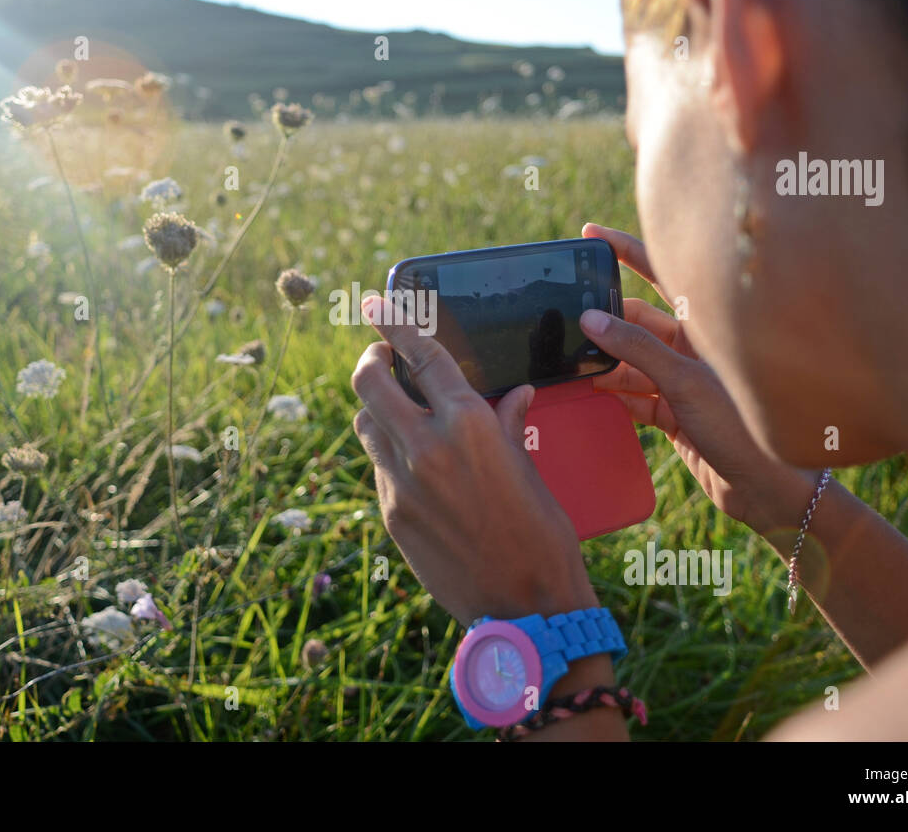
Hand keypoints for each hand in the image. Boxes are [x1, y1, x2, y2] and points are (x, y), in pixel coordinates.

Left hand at [351, 294, 599, 626]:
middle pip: (369, 382)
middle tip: (382, 355)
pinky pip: (378, 465)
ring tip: (397, 406)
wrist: (524, 604)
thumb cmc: (541, 532)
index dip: (397, 323)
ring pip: (365, 423)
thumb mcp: (529, 467)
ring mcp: (399, 482)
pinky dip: (389, 452)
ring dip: (376, 406)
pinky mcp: (390, 513)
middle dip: (370, 359)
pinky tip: (414, 460)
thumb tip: (512, 393)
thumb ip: (507, 422)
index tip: (378, 303)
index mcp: (468, 424)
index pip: (421, 356)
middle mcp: (425, 446)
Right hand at [581, 224, 818, 530]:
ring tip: (567, 361)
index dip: (625, 251)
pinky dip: (611, 395)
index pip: (662, 273)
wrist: (767, 491)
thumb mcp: (685, 383)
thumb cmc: (746, 428)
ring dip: (603, 363)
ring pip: (630, 361)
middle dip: (603, 323)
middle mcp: (694, 347)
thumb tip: (591, 318)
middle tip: (565, 321)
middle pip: (636, 322)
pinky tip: (586, 392)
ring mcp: (682, 380)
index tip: (590, 235)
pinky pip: (632, 395)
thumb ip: (636, 349)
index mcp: (708, 325)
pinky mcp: (672, 412)